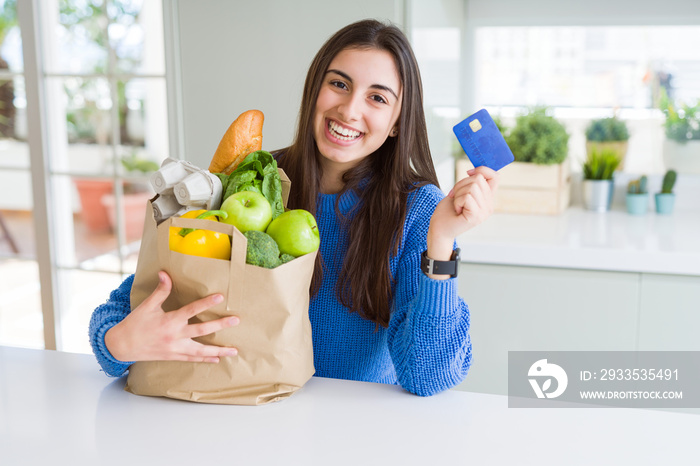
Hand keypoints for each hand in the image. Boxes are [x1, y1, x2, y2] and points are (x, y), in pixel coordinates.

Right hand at [105, 271, 239, 362]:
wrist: (121, 346)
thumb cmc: (135, 324)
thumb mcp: (147, 306)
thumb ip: (160, 291)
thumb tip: (165, 273)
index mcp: (169, 321)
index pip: (191, 310)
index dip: (206, 303)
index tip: (220, 297)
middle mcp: (175, 336)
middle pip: (202, 331)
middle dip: (220, 325)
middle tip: (236, 320)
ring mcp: (175, 348)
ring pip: (200, 351)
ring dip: (218, 350)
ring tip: (234, 350)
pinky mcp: (173, 356)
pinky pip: (192, 358)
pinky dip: (205, 359)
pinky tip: (217, 358)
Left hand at [426, 166, 497, 274]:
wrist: (439, 229)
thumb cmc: (448, 211)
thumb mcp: (461, 192)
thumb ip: (472, 183)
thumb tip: (476, 170)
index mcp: (487, 199)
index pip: (495, 177)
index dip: (483, 170)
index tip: (469, 172)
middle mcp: (489, 206)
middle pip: (479, 179)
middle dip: (461, 184)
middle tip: (455, 197)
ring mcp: (484, 212)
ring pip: (472, 187)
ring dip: (458, 193)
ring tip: (456, 205)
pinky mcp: (476, 216)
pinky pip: (467, 197)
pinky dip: (457, 201)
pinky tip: (457, 210)